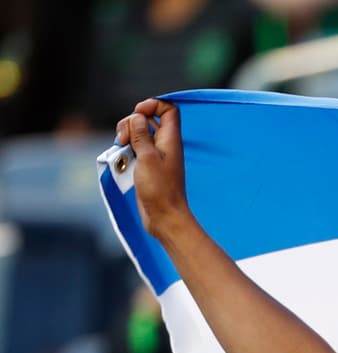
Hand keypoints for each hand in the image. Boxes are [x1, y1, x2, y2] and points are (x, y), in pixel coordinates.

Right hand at [115, 99, 191, 241]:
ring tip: (120, 148)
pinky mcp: (147, 167)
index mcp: (170, 139)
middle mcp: (164, 145)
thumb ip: (141, 135)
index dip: (153, 105)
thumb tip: (138, 117)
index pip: (168, 109)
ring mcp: (155, 156)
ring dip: (126, 138)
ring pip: (138, 136)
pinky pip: (134, 151)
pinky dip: (126, 152)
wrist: (164, 217)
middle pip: (147, 120)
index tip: (138, 113)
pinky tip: (121, 161)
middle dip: (131, 122)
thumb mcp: (147, 157)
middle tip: (124, 138)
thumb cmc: (160, 190)